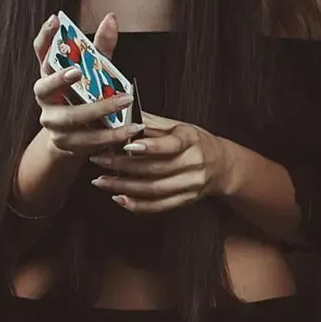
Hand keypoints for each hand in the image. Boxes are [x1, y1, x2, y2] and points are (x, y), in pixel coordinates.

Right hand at [32, 13, 143, 157]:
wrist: (75, 141)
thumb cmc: (85, 100)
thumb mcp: (92, 74)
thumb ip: (101, 50)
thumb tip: (112, 19)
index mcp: (49, 78)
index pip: (40, 54)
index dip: (45, 37)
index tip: (56, 21)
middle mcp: (46, 101)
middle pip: (47, 88)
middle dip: (61, 80)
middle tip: (79, 71)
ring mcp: (54, 125)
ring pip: (72, 119)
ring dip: (100, 111)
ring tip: (126, 103)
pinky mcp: (68, 145)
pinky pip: (90, 141)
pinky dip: (112, 136)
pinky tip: (130, 131)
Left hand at [89, 113, 230, 212]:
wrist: (221, 166)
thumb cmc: (195, 143)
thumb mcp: (179, 127)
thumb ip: (152, 124)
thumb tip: (123, 115)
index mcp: (192, 140)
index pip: (171, 145)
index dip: (149, 146)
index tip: (126, 144)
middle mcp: (193, 164)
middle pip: (156, 169)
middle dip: (123, 166)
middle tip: (99, 161)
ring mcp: (190, 185)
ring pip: (153, 190)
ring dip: (124, 187)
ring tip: (101, 181)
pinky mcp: (185, 201)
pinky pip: (158, 206)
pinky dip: (136, 205)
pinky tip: (119, 199)